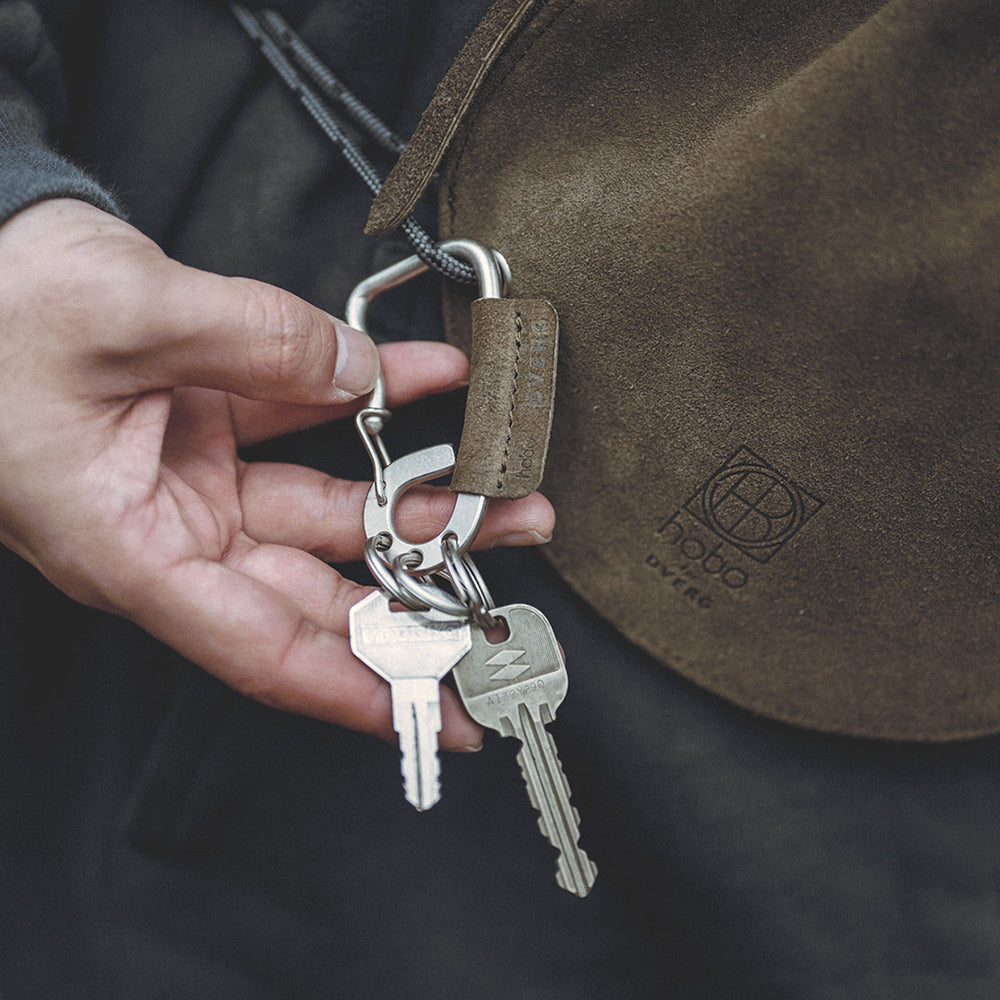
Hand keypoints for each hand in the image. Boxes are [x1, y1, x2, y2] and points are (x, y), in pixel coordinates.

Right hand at [0, 199, 554, 748]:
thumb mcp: (125, 318)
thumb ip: (260, 343)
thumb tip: (360, 373)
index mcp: (133, 550)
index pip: (267, 649)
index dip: (361, 690)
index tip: (442, 714)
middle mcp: (172, 530)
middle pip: (320, 590)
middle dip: (422, 590)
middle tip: (501, 594)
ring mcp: (198, 479)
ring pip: (330, 513)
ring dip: (418, 500)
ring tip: (503, 494)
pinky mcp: (213, 426)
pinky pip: (308, 426)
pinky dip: (372, 404)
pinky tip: (429, 384)